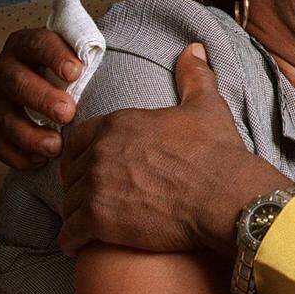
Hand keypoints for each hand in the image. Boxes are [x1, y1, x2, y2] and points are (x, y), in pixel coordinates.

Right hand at [0, 27, 79, 167]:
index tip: (76, 72)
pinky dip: (18, 155)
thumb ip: (89, 52)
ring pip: (4, 117)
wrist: (57, 94)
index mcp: (26, 45)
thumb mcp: (80, 56)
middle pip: (16, 81)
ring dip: (30, 134)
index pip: (37, 43)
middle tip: (67, 113)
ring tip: (56, 147)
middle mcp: (5, 69)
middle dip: (42, 98)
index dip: (54, 55)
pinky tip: (40, 161)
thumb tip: (99, 54)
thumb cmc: (74, 74)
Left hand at [59, 43, 289, 257]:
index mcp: (118, 123)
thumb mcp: (207, 107)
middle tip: (92, 199)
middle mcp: (101, 152)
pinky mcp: (100, 221)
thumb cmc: (217, 153)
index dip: (85, 154)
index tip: (95, 168)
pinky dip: (73, 240)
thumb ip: (194, 76)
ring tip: (87, 225)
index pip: (78, 139)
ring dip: (76, 214)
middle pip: (71, 172)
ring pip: (69, 203)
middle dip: (79, 185)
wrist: (226, 196)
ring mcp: (97, 187)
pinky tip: (81, 244)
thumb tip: (193, 49)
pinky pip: (70, 233)